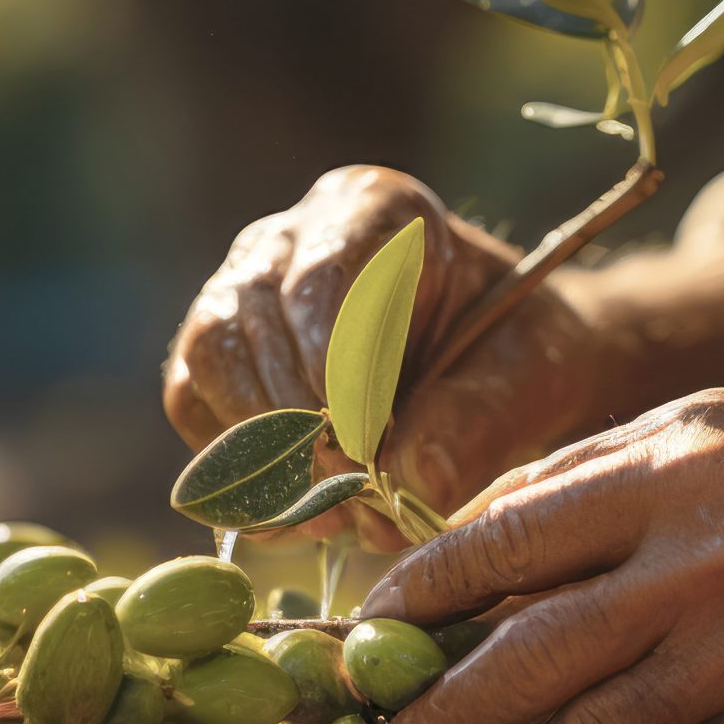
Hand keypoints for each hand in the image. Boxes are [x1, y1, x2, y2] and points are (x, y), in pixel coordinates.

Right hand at [164, 165, 623, 547]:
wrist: (500, 366)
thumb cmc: (517, 352)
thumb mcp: (529, 374)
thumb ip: (476, 420)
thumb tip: (410, 482)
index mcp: (373, 208)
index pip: (322, 281)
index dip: (334, 371)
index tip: (365, 447)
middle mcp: (289, 238)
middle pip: (249, 318)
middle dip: (294, 420)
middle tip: (347, 496)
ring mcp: (241, 292)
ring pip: (210, 359)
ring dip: (260, 448)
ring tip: (326, 514)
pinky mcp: (216, 356)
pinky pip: (194, 405)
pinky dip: (237, 469)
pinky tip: (295, 514)